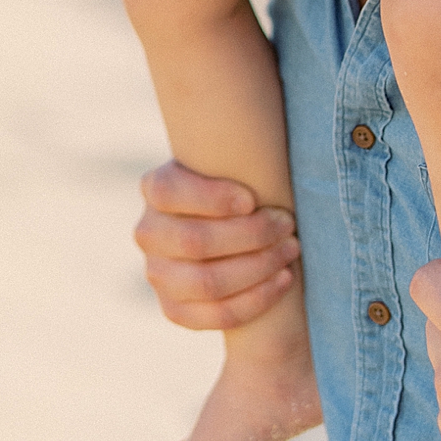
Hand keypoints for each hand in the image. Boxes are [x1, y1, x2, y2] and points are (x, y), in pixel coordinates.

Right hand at [135, 158, 301, 330]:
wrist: (228, 225)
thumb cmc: (237, 183)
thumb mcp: (228, 161)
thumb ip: (235, 153)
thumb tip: (260, 125)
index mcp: (155, 188)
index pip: (171, 193)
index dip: (213, 198)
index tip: (253, 199)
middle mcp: (148, 232)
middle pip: (195, 242)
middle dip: (251, 235)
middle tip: (289, 225)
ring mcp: (157, 274)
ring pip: (208, 282)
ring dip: (259, 268)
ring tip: (292, 250)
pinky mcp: (173, 308)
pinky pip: (215, 315)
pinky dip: (255, 300)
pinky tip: (283, 280)